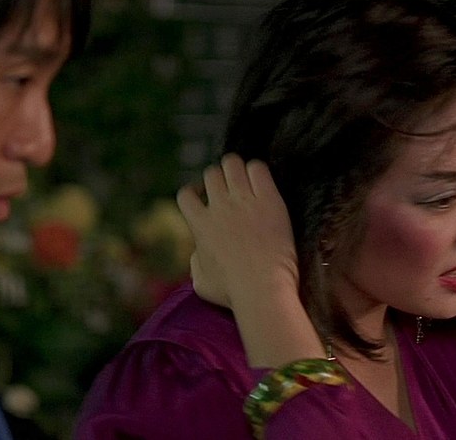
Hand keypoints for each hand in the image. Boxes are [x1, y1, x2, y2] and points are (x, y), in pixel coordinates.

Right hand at [176, 153, 298, 307]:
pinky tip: (262, 183)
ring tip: (245, 180)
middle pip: (211, 173)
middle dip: (218, 179)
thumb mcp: (200, 281)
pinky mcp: (269, 199)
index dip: (194, 195)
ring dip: (236, 169)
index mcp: (199, 224)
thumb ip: (195, 260)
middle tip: (230, 190)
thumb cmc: (231, 292)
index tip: (204, 201)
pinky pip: (258, 168)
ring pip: (232, 163)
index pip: (186, 194)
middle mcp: (219, 206)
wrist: (262, 288)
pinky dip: (257, 170)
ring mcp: (244, 200)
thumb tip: (199, 251)